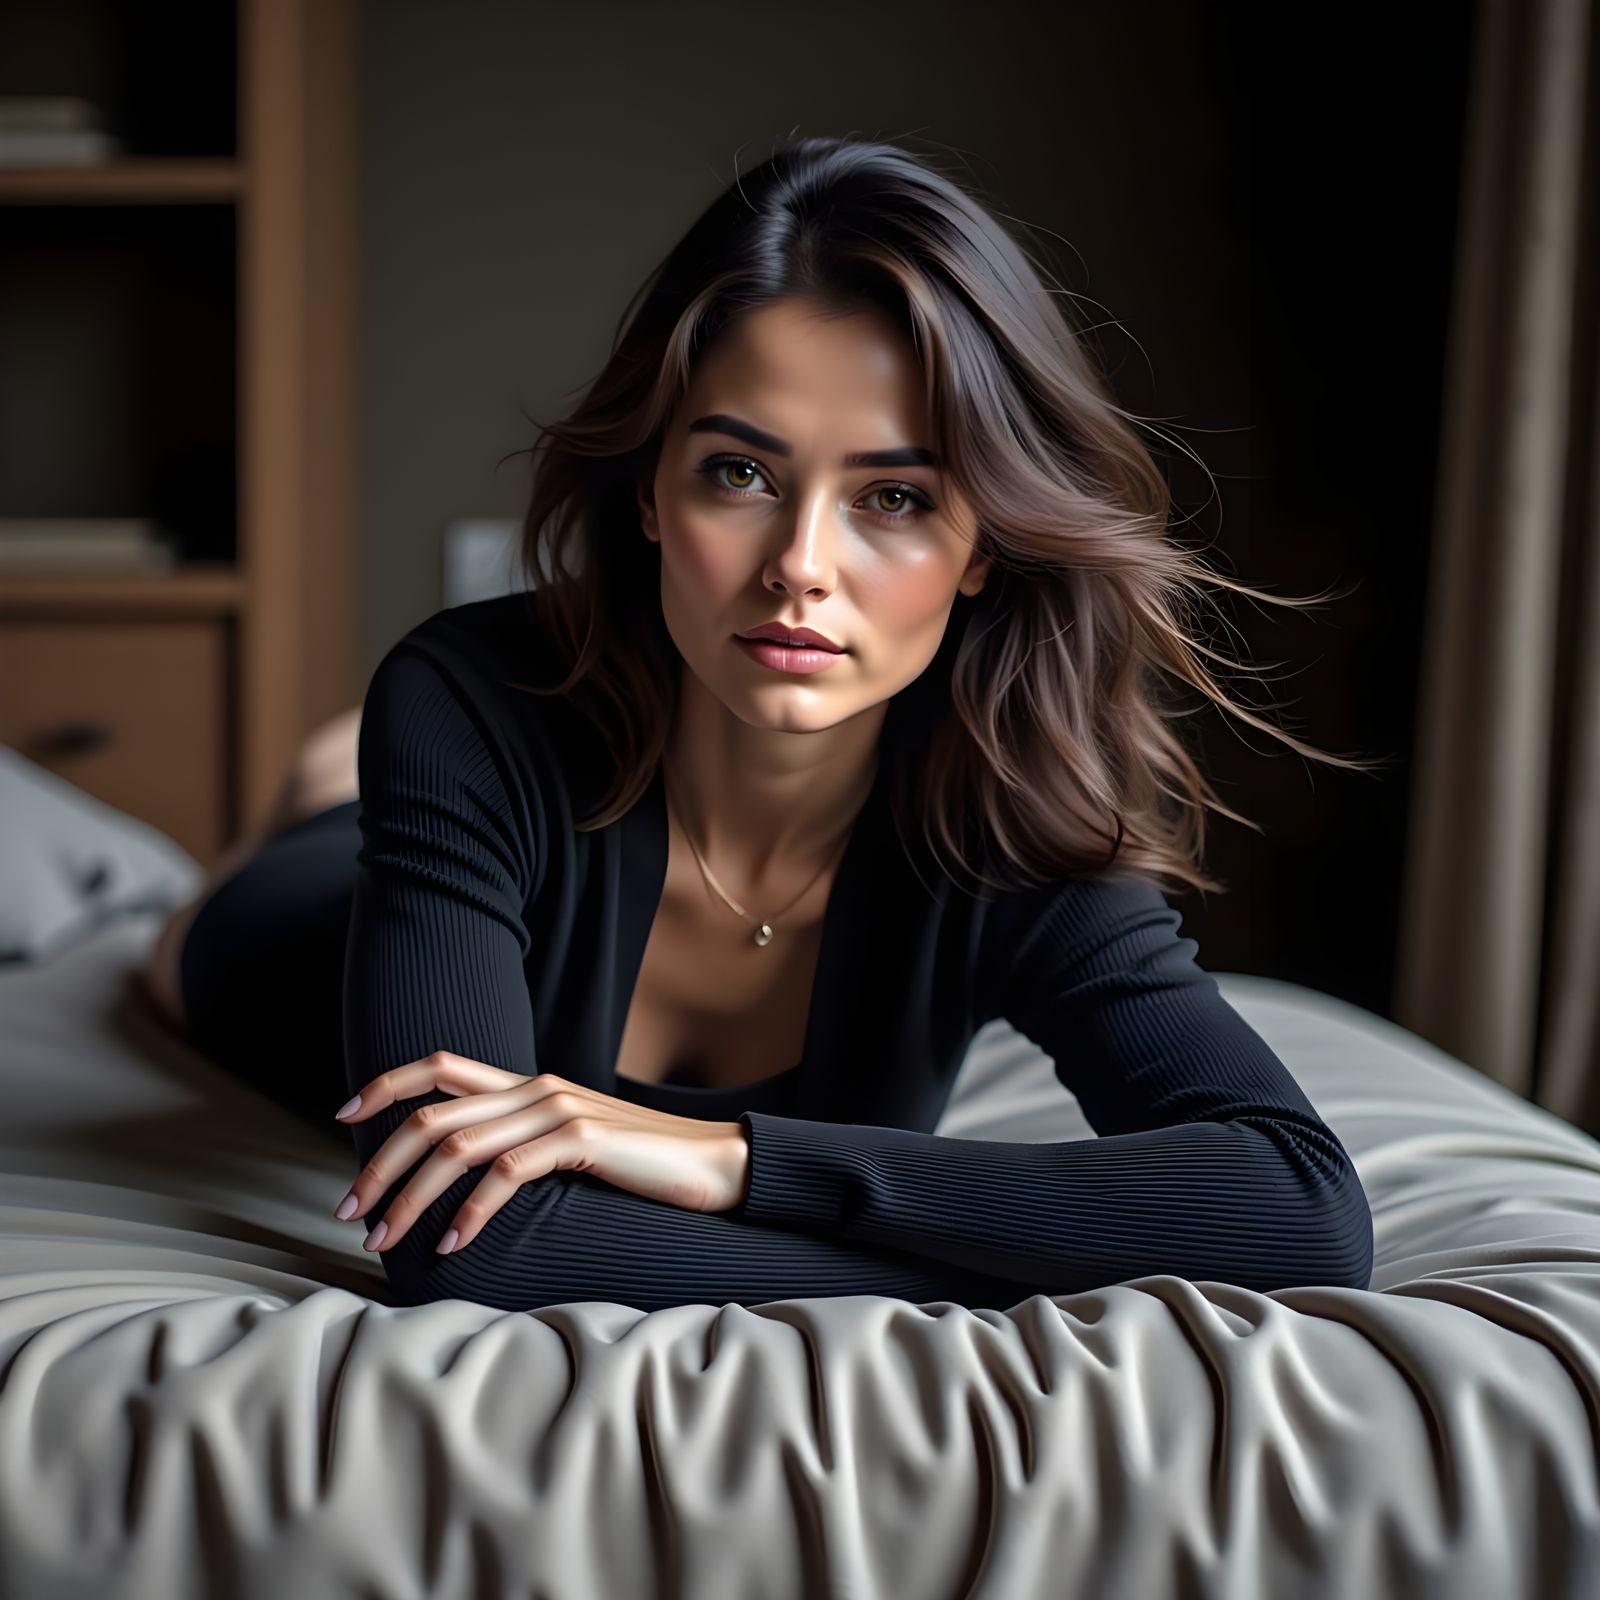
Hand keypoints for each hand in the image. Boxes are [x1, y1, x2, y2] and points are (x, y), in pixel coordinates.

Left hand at [331, 1051, 752, 1255]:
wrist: (717, 1162)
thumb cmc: (643, 1166)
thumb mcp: (573, 1148)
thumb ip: (523, 1146)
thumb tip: (464, 1178)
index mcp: (529, 1085)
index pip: (440, 1067)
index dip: (386, 1086)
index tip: (344, 1118)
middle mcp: (536, 1088)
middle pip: (432, 1113)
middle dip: (380, 1164)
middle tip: (351, 1213)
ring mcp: (559, 1110)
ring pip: (457, 1144)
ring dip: (411, 1195)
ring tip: (387, 1238)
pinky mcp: (584, 1140)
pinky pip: (507, 1172)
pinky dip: (471, 1211)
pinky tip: (453, 1244)